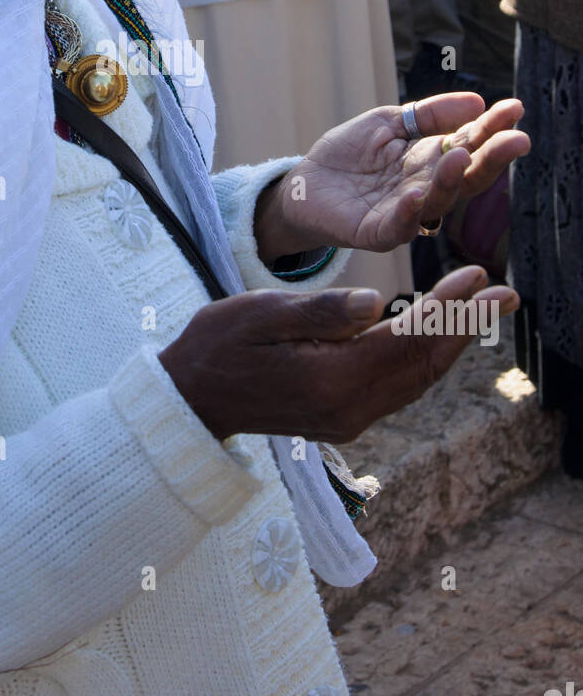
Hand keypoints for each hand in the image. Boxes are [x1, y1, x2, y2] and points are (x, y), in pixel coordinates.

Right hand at [159, 267, 517, 442]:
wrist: (190, 400)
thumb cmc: (216, 346)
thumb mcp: (259, 315)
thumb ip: (320, 312)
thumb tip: (376, 305)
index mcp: (330, 379)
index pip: (405, 340)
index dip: (447, 309)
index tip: (479, 276)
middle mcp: (348, 408)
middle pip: (422, 365)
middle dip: (466, 329)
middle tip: (505, 295)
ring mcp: (348, 419)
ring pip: (415, 379)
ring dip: (451, 345)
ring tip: (483, 311)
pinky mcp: (343, 417)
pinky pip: (398, 387)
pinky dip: (424, 359)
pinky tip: (436, 336)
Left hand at [254, 93, 529, 260]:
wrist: (304, 183)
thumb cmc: (349, 154)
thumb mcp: (388, 122)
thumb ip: (428, 114)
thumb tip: (477, 101)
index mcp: (431, 160)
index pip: (470, 144)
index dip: (492, 128)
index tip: (515, 108)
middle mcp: (426, 189)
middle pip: (465, 176)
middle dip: (492, 157)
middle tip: (517, 139)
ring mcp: (404, 213)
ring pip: (437, 200)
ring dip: (451, 179)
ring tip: (462, 154)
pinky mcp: (375, 232)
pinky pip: (398, 227)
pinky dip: (409, 212)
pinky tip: (416, 194)